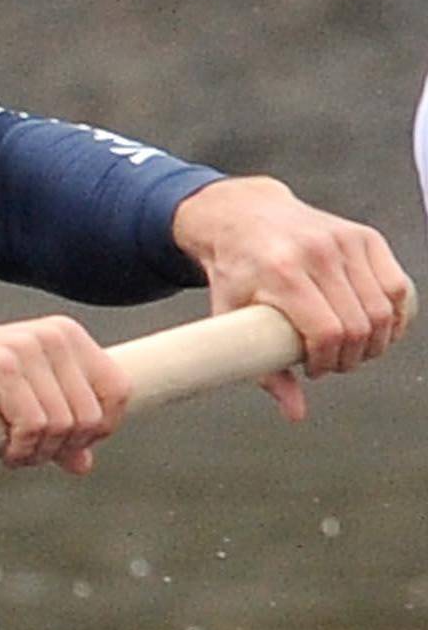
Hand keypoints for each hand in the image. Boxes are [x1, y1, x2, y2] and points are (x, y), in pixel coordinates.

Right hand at [0, 315, 129, 474]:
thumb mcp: (20, 401)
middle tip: (30, 453)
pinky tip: (4, 451)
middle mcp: (53, 336)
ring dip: (40, 453)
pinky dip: (22, 451)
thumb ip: (56, 424)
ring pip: (66, 426)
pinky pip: (35, 427)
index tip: (66, 446)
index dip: (100, 430)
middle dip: (65, 448)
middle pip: (93, 417)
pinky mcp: (1, 367)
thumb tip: (84, 464)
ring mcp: (27, 348)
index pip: (118, 391)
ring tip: (13, 452)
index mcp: (66, 335)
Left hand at [170, 177, 414, 421]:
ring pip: (386, 308)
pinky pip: (399, 286)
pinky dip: (397, 316)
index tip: (315, 371)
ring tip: (352, 350)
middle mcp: (318, 253)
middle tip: (333, 364)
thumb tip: (295, 412)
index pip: (327, 332)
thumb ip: (260, 368)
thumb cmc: (235, 270)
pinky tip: (379, 330)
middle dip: (351, 357)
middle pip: (360, 325)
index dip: (328, 363)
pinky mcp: (366, 238)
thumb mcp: (230, 318)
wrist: (242, 217)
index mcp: (282, 272)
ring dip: (376, 341)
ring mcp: (346, 241)